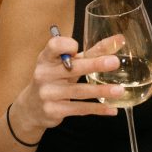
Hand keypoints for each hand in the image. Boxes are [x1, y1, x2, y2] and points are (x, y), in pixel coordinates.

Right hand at [9, 33, 123, 140]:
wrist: (31, 107)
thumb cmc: (54, 79)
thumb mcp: (67, 64)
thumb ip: (91, 53)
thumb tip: (119, 40)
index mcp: (47, 58)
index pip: (54, 46)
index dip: (66, 45)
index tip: (77, 47)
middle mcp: (45, 74)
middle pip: (72, 68)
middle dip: (94, 64)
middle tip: (114, 62)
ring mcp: (48, 93)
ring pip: (79, 91)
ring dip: (101, 91)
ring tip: (119, 90)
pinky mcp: (54, 110)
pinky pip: (79, 109)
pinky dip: (97, 109)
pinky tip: (112, 109)